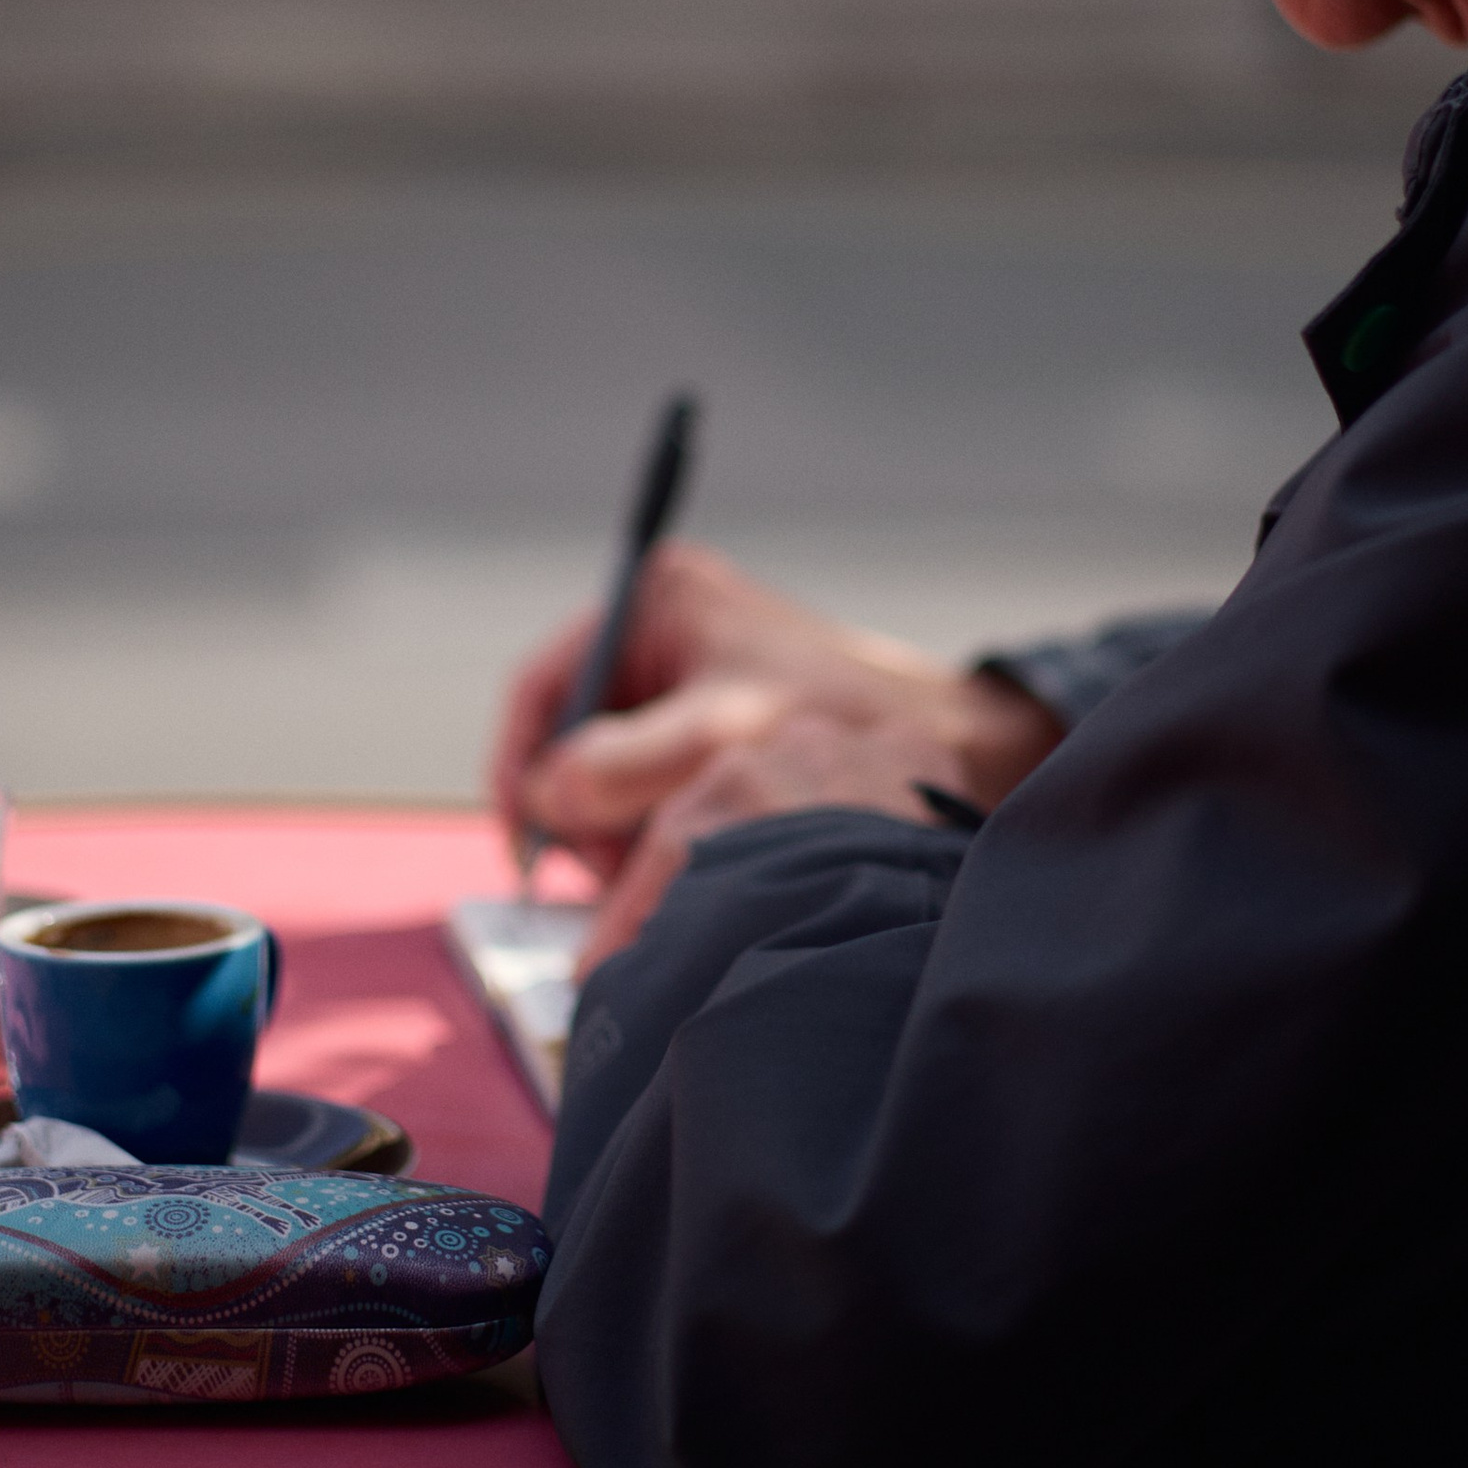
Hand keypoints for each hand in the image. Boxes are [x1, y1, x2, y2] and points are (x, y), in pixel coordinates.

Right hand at [488, 541, 1061, 964]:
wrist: (946, 742)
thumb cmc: (843, 717)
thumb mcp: (720, 735)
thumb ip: (624, 762)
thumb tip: (546, 795)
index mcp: (656, 600)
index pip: (544, 685)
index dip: (521, 763)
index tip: (525, 834)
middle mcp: (661, 638)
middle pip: (569, 740)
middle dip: (579, 809)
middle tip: (606, 866)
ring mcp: (683, 688)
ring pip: (605, 779)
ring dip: (616, 831)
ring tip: (657, 865)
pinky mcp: (708, 736)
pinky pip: (649, 796)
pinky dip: (652, 834)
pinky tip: (687, 859)